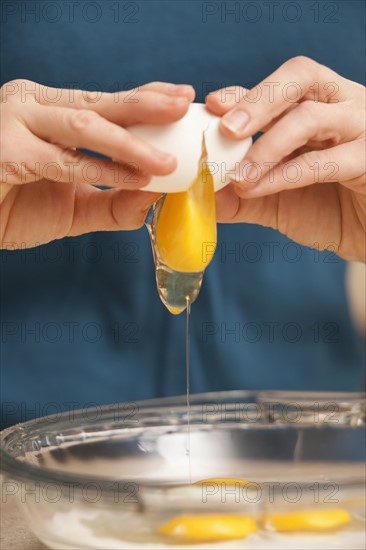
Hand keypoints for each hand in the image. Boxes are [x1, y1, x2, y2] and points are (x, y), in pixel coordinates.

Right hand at [0, 79, 194, 247]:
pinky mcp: (4, 148)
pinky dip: (102, 170)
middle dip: (145, 105)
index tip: (182, 97)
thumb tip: (158, 195)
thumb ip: (114, 201)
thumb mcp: (77, 205)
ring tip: (167, 160)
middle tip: (182, 105)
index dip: (144, 98)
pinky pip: (62, 160)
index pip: (104, 101)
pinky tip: (135, 178)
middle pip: (98, 103)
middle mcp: (32, 107)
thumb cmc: (17, 207)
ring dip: (130, 143)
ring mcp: (15, 121)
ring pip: (84, 125)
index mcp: (50, 113)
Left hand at [206, 57, 365, 261]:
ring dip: (268, 144)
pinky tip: (257, 189)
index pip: (279, 87)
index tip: (211, 106)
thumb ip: (240, 195)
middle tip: (226, 127)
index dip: (244, 92)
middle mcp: (339, 107)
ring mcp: (360, 127)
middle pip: (300, 78)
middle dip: (258, 99)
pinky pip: (324, 161)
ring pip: (312, 115)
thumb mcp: (276, 201)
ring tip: (238, 174)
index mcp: (316, 107)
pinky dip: (284, 174)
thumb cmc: (327, 210)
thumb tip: (196, 191)